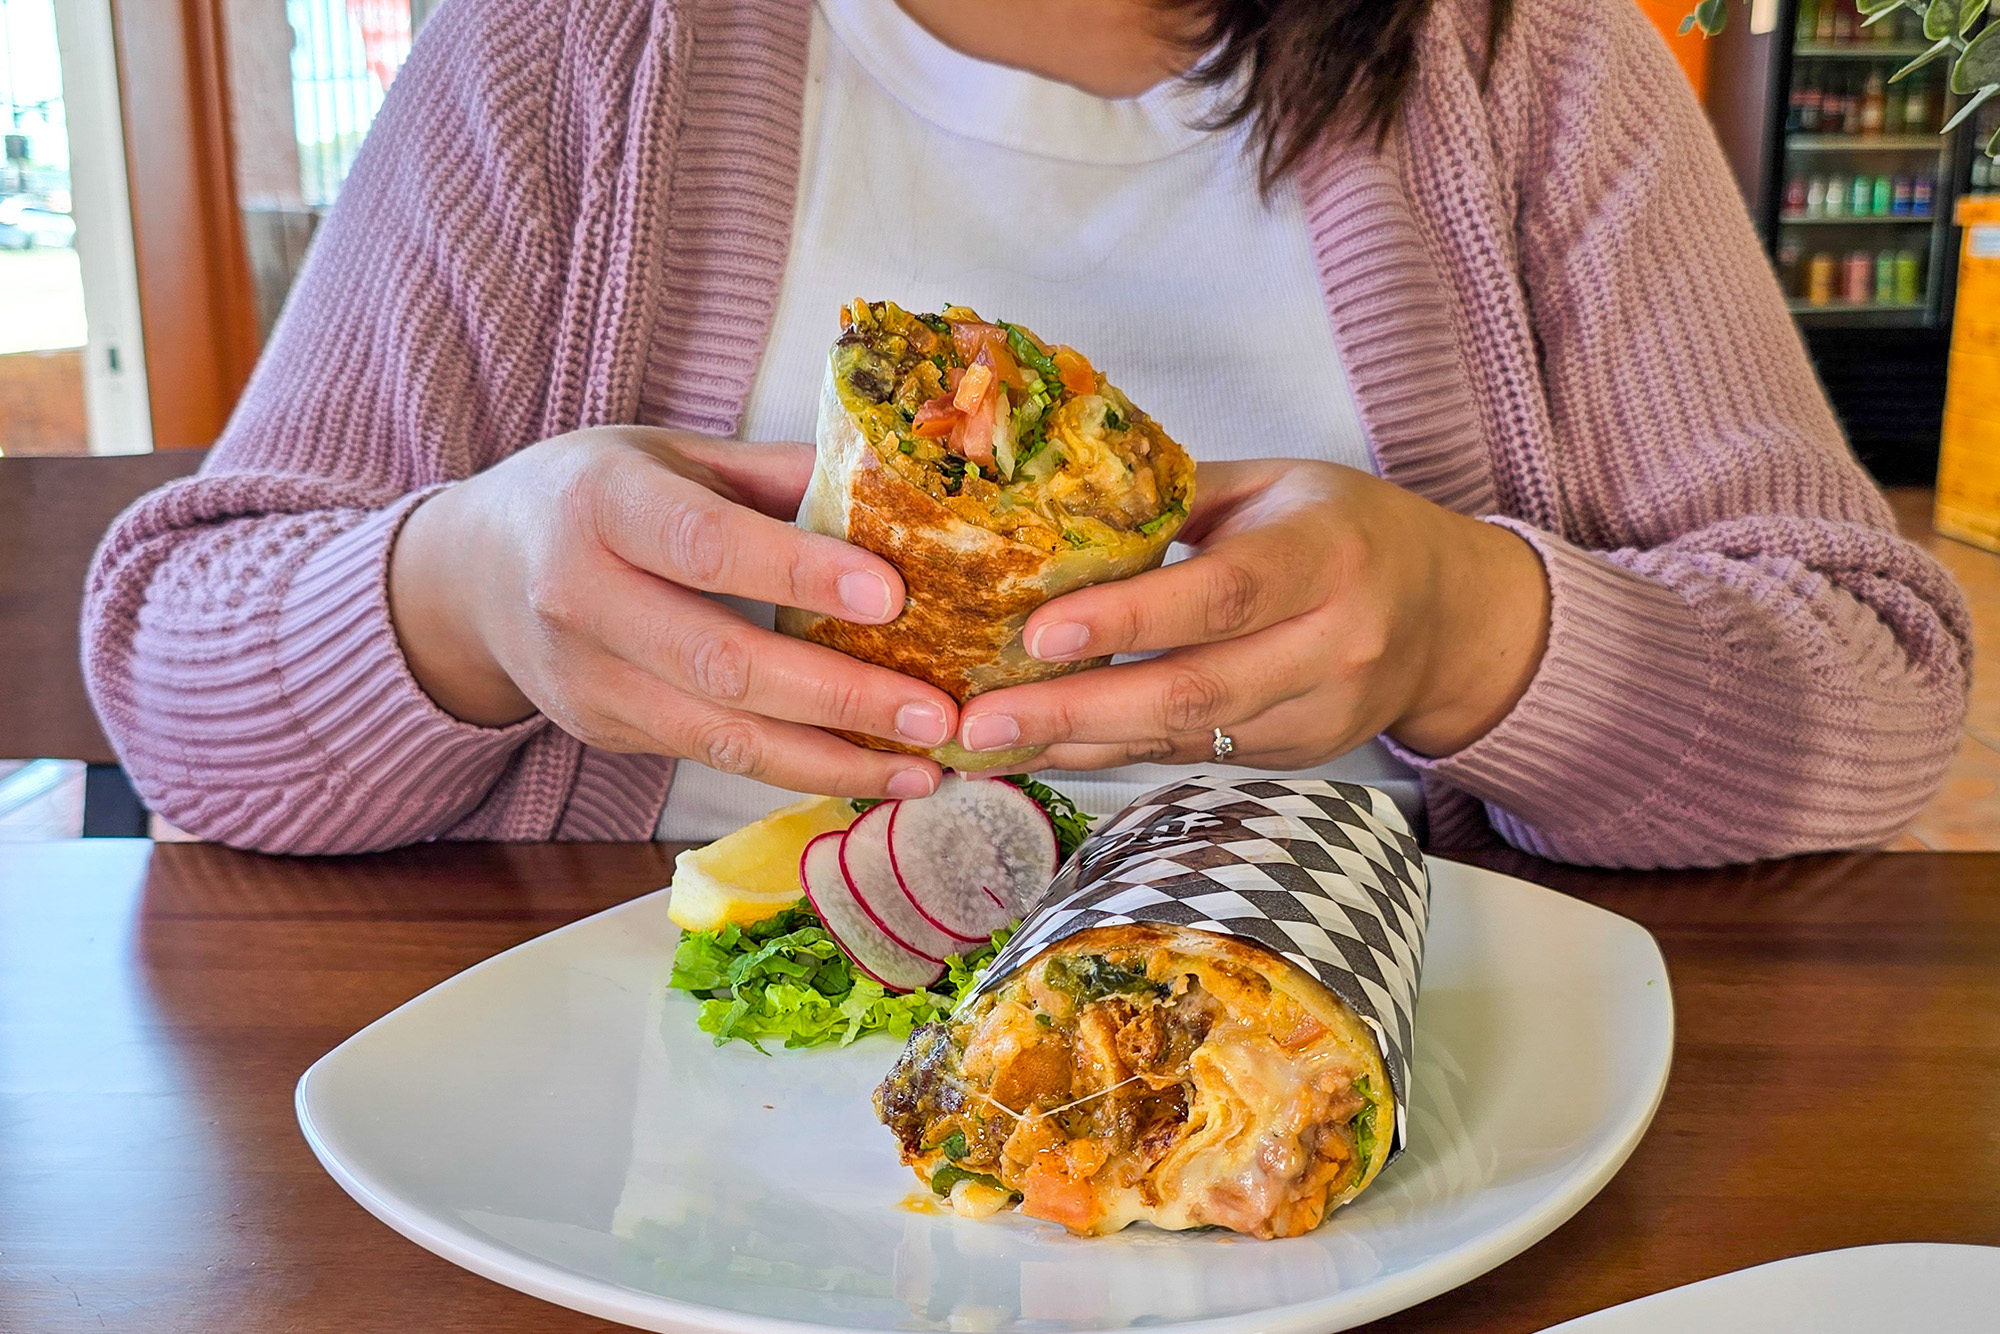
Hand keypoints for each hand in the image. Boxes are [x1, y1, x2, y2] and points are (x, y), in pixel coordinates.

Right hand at [388, 427, 956, 798]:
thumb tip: (905, 485)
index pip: (706, 544)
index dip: (799, 573)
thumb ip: (779, 474)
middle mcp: (580, 596)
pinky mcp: (604, 733)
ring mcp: (587, 679)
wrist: (473, 572)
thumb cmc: (593, 497)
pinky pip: (713, 757)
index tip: (894, 597)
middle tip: (936, 714)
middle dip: (839, 697)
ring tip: (923, 769)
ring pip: (720, 737)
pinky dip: (797, 770)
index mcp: (602, 503)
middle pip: (720, 663)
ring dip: (832, 760)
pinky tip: (870, 770)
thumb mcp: (673, 454)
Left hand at [952, 460, 1549, 771]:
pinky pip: (1192, 755)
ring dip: (1078, 745)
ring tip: (986, 745)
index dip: (1129, 616)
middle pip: (1195, 689)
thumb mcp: (1274, 486)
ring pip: (1187, 737)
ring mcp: (1319, 713)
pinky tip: (1044, 748)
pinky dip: (1112, 753)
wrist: (1449, 616)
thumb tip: (1047, 507)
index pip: (1221, 593)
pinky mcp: (1296, 756)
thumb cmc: (1346, 530)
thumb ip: (1171, 499)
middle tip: (981, 723)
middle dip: (1077, 711)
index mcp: (1327, 554)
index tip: (1037, 633)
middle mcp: (1333, 644)